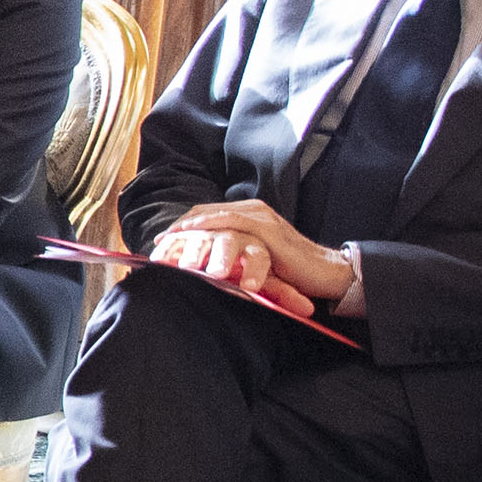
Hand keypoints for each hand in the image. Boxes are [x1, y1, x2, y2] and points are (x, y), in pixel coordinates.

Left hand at [161, 200, 346, 306]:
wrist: (325, 272)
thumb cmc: (287, 269)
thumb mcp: (251, 259)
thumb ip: (230, 255)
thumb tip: (198, 267)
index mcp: (245, 214)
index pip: (203, 215)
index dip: (178, 228)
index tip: (157, 245)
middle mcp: (251, 210)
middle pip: (203, 213)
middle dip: (177, 230)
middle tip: (156, 247)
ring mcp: (260, 218)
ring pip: (215, 217)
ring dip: (189, 232)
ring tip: (168, 247)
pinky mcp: (269, 230)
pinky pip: (234, 226)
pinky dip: (211, 231)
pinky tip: (196, 242)